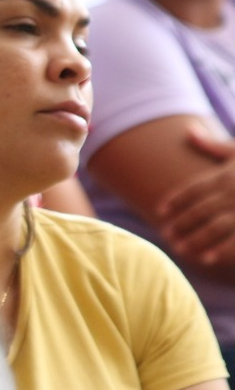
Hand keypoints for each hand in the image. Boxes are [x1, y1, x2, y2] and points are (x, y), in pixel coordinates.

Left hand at [159, 123, 234, 264]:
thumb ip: (214, 146)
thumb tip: (189, 129)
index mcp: (227, 175)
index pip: (195, 188)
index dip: (176, 200)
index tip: (161, 211)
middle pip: (201, 209)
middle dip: (181, 222)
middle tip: (166, 234)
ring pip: (216, 226)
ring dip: (196, 238)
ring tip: (180, 249)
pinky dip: (222, 250)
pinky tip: (207, 259)